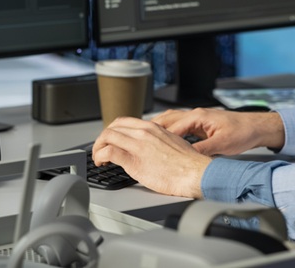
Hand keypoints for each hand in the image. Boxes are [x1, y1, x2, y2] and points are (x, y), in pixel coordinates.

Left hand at [92, 117, 211, 198]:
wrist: (195, 173)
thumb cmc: (188, 163)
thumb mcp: (172, 141)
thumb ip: (158, 140)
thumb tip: (151, 146)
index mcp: (152, 127)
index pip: (123, 121)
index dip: (112, 131)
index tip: (110, 139)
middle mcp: (143, 132)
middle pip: (112, 128)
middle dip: (102, 139)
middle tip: (101, 149)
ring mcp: (138, 145)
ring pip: (107, 137)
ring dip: (98, 147)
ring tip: (99, 158)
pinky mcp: (133, 160)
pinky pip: (109, 152)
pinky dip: (100, 156)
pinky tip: (102, 163)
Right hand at [151, 107, 284, 156]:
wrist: (255, 127)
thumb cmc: (242, 132)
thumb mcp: (222, 145)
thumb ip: (203, 150)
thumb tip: (187, 158)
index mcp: (198, 117)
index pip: (171, 127)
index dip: (157, 137)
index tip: (146, 146)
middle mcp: (195, 115)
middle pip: (166, 120)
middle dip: (150, 130)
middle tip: (136, 140)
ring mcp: (196, 118)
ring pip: (170, 121)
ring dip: (157, 129)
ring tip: (143, 139)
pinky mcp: (199, 124)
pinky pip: (177, 126)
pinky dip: (167, 131)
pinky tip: (162, 140)